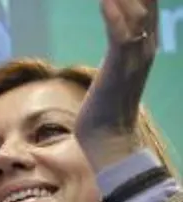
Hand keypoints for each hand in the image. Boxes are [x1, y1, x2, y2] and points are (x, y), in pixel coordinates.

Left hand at [77, 0, 159, 171]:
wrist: (107, 139)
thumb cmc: (104, 106)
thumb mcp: (113, 67)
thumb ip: (118, 44)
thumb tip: (114, 29)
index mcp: (144, 44)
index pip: (147, 3)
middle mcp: (145, 46)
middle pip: (147, 2)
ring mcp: (135, 57)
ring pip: (137, 13)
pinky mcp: (119, 69)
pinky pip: (121, 36)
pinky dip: (115, 15)